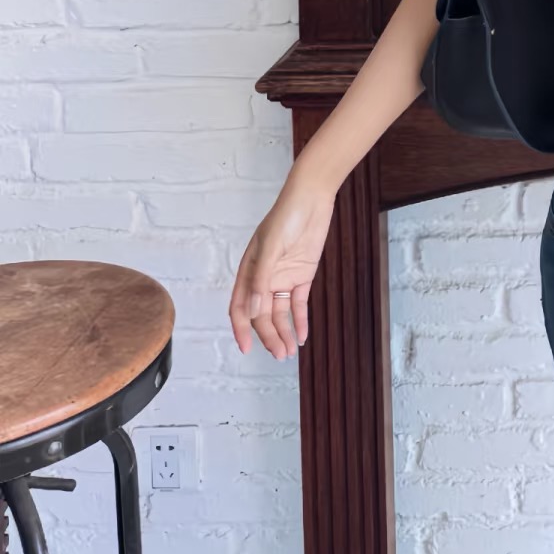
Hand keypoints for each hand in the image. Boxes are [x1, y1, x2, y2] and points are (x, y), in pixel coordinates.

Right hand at [229, 178, 335, 360]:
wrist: (312, 198)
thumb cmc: (286, 216)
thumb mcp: (270, 247)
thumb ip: (261, 280)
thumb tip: (251, 312)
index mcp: (248, 271)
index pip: (240, 307)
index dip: (241, 329)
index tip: (247, 348)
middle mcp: (264, 278)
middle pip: (262, 315)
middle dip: (268, 336)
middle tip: (279, 355)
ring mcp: (283, 277)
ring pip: (280, 312)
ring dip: (284, 332)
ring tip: (289, 352)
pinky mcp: (302, 275)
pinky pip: (299, 303)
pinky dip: (300, 320)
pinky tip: (302, 335)